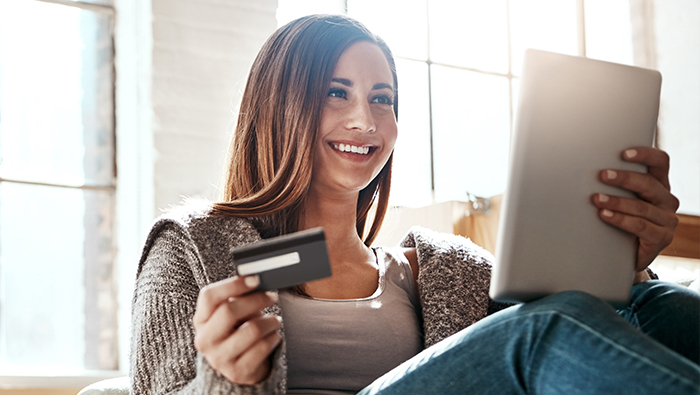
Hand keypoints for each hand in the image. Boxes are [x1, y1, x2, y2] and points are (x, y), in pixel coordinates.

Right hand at [193, 275, 281, 384]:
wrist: (240, 368)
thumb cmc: (238, 332)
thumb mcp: (233, 315)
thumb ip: (239, 299)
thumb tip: (256, 281)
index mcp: (200, 320)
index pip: (209, 296)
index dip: (233, 284)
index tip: (255, 279)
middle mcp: (205, 340)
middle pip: (229, 311)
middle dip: (256, 300)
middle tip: (272, 297)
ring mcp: (219, 358)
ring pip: (251, 330)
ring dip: (270, 321)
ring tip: (276, 320)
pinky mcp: (237, 372)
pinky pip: (262, 348)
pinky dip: (274, 338)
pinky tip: (274, 336)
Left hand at [592, 147, 679, 271]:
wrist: (626, 253)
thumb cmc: (621, 218)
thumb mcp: (621, 197)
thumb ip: (614, 182)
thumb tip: (584, 166)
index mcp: (659, 183)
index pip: (660, 162)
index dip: (645, 155)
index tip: (623, 153)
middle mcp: (666, 199)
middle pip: (648, 184)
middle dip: (624, 178)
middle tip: (602, 175)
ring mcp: (667, 219)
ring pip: (642, 207)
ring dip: (617, 201)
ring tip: (596, 199)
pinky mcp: (662, 238)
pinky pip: (641, 226)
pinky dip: (621, 219)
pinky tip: (605, 215)